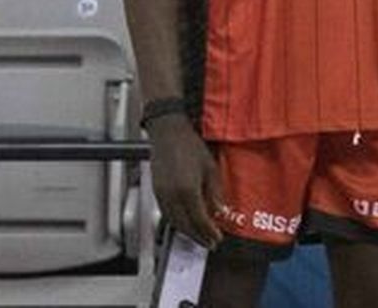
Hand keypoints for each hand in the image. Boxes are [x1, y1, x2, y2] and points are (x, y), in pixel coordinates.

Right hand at [146, 115, 223, 248]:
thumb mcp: (210, 168)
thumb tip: (220, 211)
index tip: (217, 238)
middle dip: (198, 237)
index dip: (209, 232)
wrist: (168, 133)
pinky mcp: (156, 192)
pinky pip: (166, 214)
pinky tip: (185, 223)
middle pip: (185, 225)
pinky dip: (177, 223)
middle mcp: (172, 196)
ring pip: (174, 222)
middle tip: (210, 243)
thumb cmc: (190, 146)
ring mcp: (161, 195)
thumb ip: (215, 192)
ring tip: (199, 237)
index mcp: (187, 190)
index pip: (199, 219)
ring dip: (187, 233)